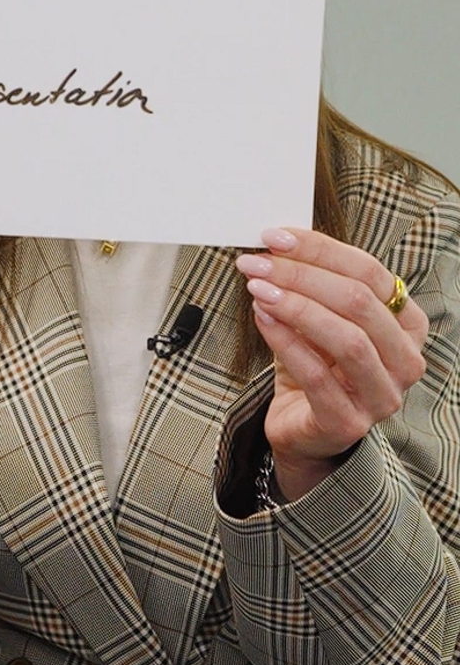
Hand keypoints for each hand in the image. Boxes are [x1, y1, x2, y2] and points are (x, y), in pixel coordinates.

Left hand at [236, 228, 428, 500]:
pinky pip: (318, 376)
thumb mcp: (318, 317)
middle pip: (359, 301)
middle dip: (301, 275)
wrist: (302, 427)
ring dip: (296, 306)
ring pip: (347, 339)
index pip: (369, 273)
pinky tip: (261, 318)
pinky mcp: (349, 424)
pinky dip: (286, 342)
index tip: (274, 237)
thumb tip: (275, 243)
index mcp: (407, 324)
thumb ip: (310, 283)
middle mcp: (405, 360)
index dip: (320, 249)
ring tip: (258, 288)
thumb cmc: (315, 364)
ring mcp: (382, 396)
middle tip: (257, 262)